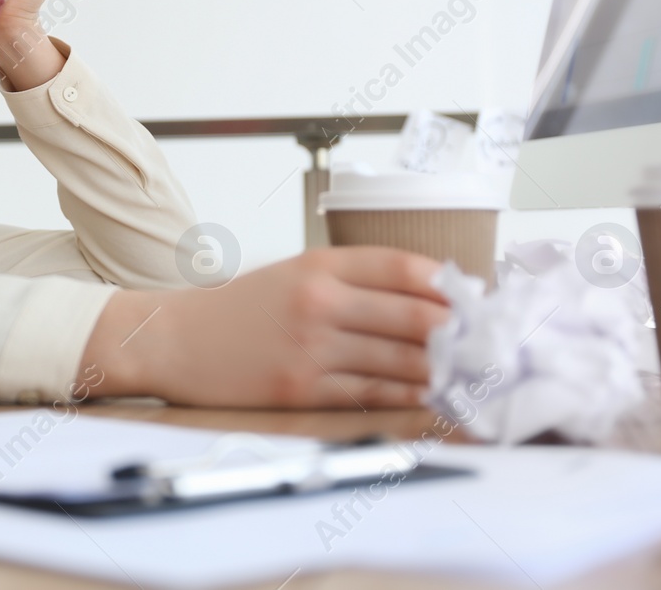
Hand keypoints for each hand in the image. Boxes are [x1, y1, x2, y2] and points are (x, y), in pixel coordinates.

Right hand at [80, 247, 450, 407]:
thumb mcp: (290, 275)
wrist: (175, 340)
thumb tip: (419, 298)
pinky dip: (407, 396)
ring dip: (441, 369)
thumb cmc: (236, 310)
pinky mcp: (303, 388)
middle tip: (486, 340)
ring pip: (401, 360)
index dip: (445, 282)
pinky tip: (428, 395)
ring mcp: (312, 347)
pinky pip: (373, 393)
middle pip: (413, 315)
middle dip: (458, 331)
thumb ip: (348, 282)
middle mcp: (319, 301)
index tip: (472, 294)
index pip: (400, 265)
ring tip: (468, 371)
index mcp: (317, 264)